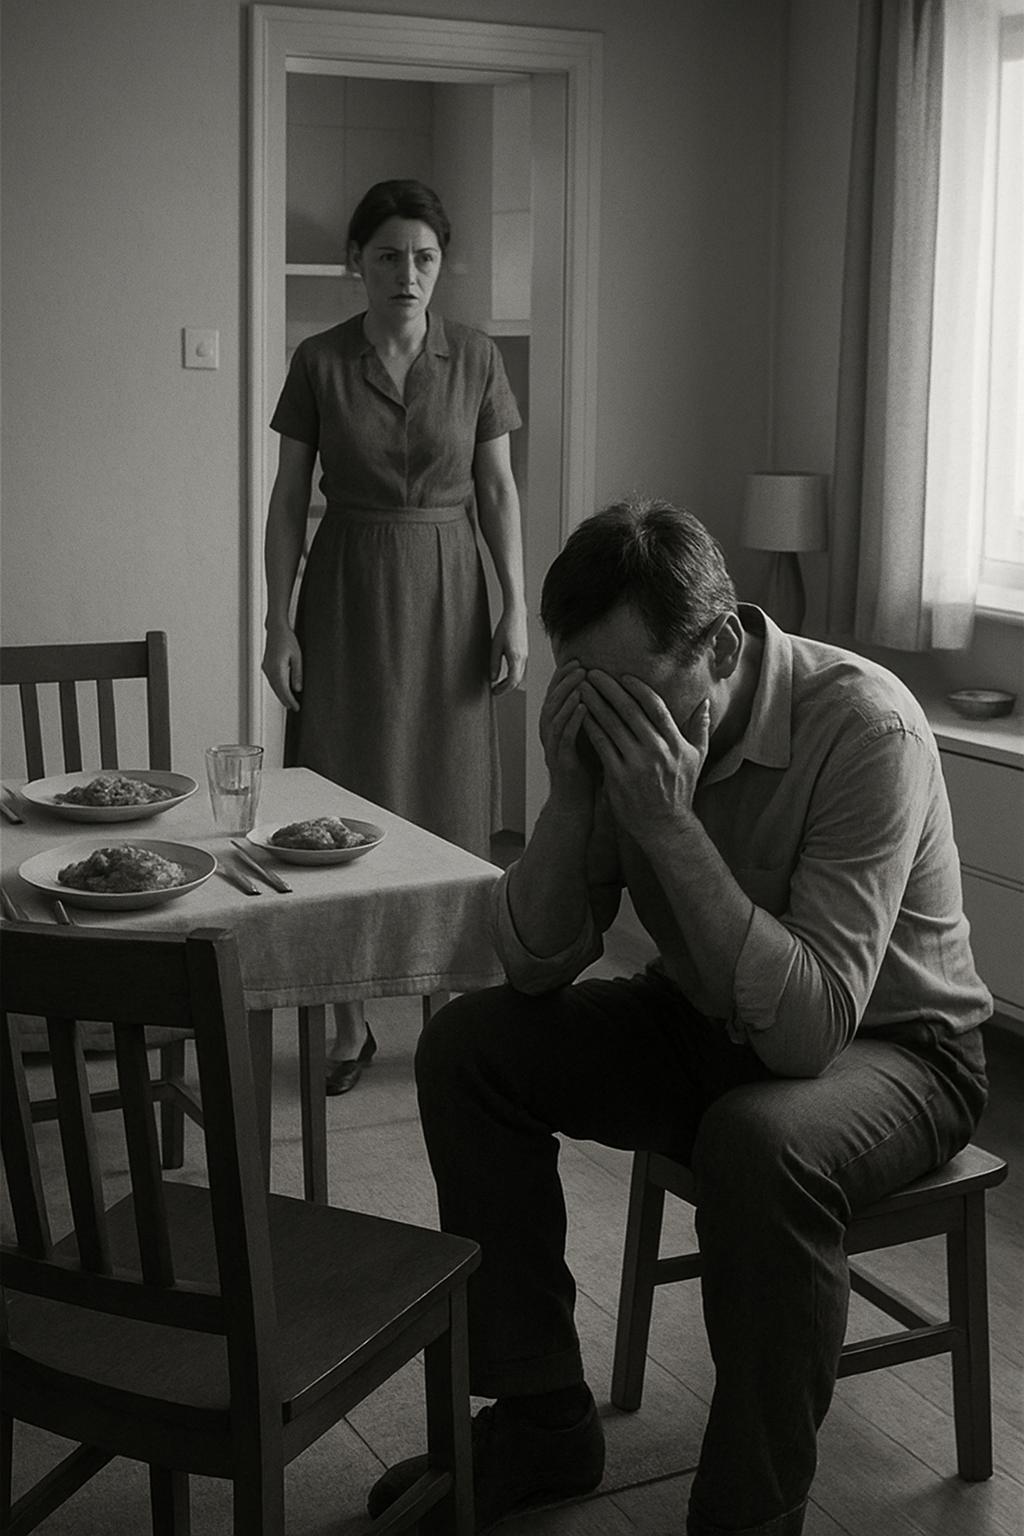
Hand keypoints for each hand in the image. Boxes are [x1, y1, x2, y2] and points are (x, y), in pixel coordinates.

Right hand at [262, 625, 302, 710]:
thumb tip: (297, 689)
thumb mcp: (297, 656)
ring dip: (281, 694)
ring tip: (289, 702)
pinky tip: (283, 690)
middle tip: (294, 708)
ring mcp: (266, 667)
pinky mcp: (266, 665)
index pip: (283, 689)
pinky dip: (277, 687)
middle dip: (285, 700)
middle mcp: (269, 669)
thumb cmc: (287, 639)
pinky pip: (272, 680)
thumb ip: (297, 673)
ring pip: (273, 686)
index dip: (290, 700)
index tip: (296, 707)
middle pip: (277, 690)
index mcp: (277, 668)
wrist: (276, 629)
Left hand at [490, 608, 527, 694]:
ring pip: (519, 676)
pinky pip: (520, 670)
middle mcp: (523, 659)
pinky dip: (512, 676)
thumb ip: (494, 663)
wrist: (516, 616)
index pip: (512, 681)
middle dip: (506, 688)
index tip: (494, 691)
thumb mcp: (495, 646)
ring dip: (509, 682)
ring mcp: (525, 657)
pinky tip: (504, 675)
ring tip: (497, 684)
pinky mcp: (524, 654)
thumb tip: (493, 678)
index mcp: (516, 658)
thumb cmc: (505, 628)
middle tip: (494, 691)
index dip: (502, 689)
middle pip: (517, 681)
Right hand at [539, 660, 595, 812]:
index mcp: (555, 727)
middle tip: (579, 666)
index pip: (556, 695)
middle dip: (565, 681)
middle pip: (552, 700)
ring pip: (554, 716)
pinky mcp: (561, 761)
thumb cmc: (586, 769)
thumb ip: (591, 715)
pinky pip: (564, 737)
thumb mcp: (589, 736)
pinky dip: (573, 720)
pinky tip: (585, 707)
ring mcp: (553, 748)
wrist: (576, 803)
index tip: (579, 660)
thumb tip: (607, 691)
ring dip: (567, 696)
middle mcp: (549, 735)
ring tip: (581, 681)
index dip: (564, 676)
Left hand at [579, 671, 709, 843]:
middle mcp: (657, 750)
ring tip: (582, 688)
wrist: (666, 825)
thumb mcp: (698, 758)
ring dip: (595, 704)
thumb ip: (700, 728)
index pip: (655, 707)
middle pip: (629, 711)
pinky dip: (591, 728)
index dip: (637, 688)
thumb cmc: (681, 789)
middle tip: (593, 673)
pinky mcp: (619, 776)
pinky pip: (602, 746)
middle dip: (609, 689)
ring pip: (612, 726)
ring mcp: (637, 764)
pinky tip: (581, 716)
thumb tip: (706, 701)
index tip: (622, 675)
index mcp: (674, 742)